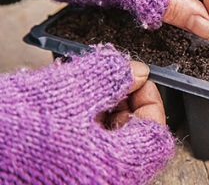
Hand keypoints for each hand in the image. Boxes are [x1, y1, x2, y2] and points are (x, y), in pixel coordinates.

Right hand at [0, 45, 174, 183]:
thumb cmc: (9, 136)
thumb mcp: (64, 94)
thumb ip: (109, 77)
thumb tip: (136, 71)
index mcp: (115, 169)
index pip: (157, 135)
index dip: (150, 99)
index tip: (136, 78)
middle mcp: (106, 182)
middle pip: (134, 138)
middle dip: (122, 101)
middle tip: (107, 79)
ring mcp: (85, 182)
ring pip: (109, 142)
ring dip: (100, 110)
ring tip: (79, 88)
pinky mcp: (67, 177)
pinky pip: (88, 149)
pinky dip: (82, 124)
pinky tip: (66, 105)